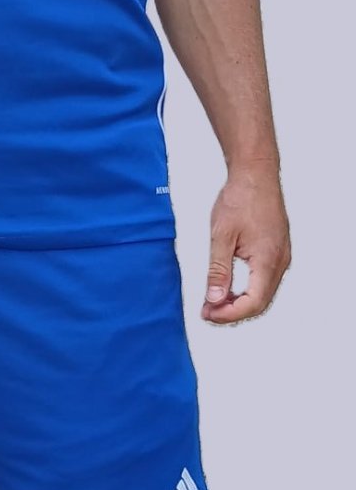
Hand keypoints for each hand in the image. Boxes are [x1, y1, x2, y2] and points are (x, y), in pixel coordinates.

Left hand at [203, 165, 290, 324]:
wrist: (256, 175)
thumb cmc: (241, 198)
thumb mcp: (221, 236)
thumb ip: (218, 270)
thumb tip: (214, 298)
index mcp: (268, 259)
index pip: (253, 303)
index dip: (229, 314)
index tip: (208, 314)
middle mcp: (280, 261)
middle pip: (260, 302)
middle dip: (233, 312)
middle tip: (207, 312)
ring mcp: (281, 257)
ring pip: (263, 293)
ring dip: (239, 302)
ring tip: (214, 301)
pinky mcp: (277, 251)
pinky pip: (265, 280)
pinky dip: (247, 290)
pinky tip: (229, 287)